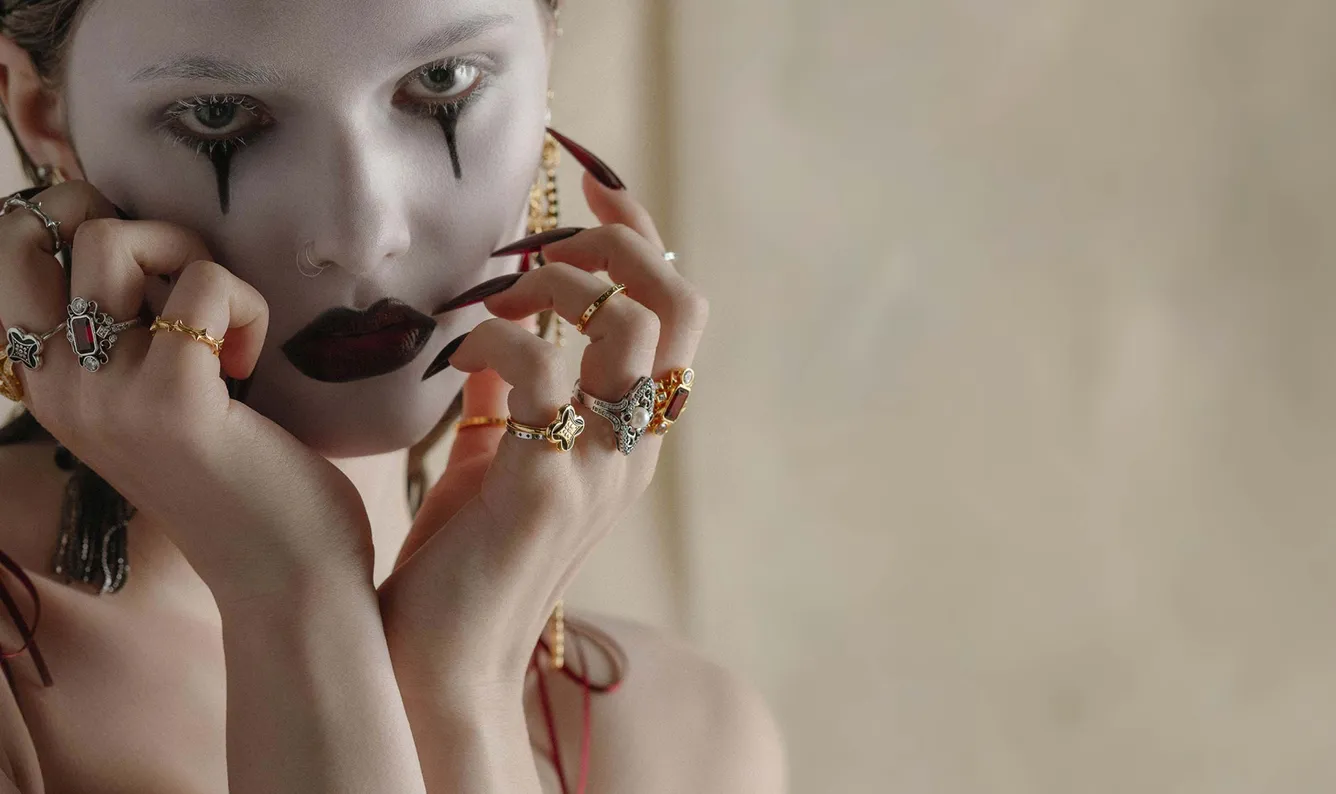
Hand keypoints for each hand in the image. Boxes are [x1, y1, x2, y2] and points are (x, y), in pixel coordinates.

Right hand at [0, 181, 372, 607]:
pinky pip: (205, 286)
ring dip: (194, 258)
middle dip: (132, 221)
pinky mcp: (171, 402)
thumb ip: (129, 330)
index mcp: (45, 381)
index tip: (157, 276)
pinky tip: (250, 364)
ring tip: (227, 332)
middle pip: (44, 224)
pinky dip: (248, 305)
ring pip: (115, 239)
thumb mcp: (156, 397)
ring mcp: (104, 395)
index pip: (12, 247)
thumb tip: (138, 229)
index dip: (82, 219)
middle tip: (191, 289)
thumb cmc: (239, 479)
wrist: (284, 579)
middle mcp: (56, 386)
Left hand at [378, 168, 708, 688]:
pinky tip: (454, 359)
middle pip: (677, 304)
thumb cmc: (466, 563)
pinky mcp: (547, 484)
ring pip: (626, 324)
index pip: (678, 316)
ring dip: (552, 284)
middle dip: (614, 242)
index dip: (645, 240)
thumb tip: (493, 344)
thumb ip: (512, 408)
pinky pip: (538, 370)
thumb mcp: (500, 467)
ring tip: (491, 301)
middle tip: (539, 239)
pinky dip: (492, 342)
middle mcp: (637, 448)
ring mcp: (602, 467)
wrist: (445, 659)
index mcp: (633, 439)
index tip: (592, 190)